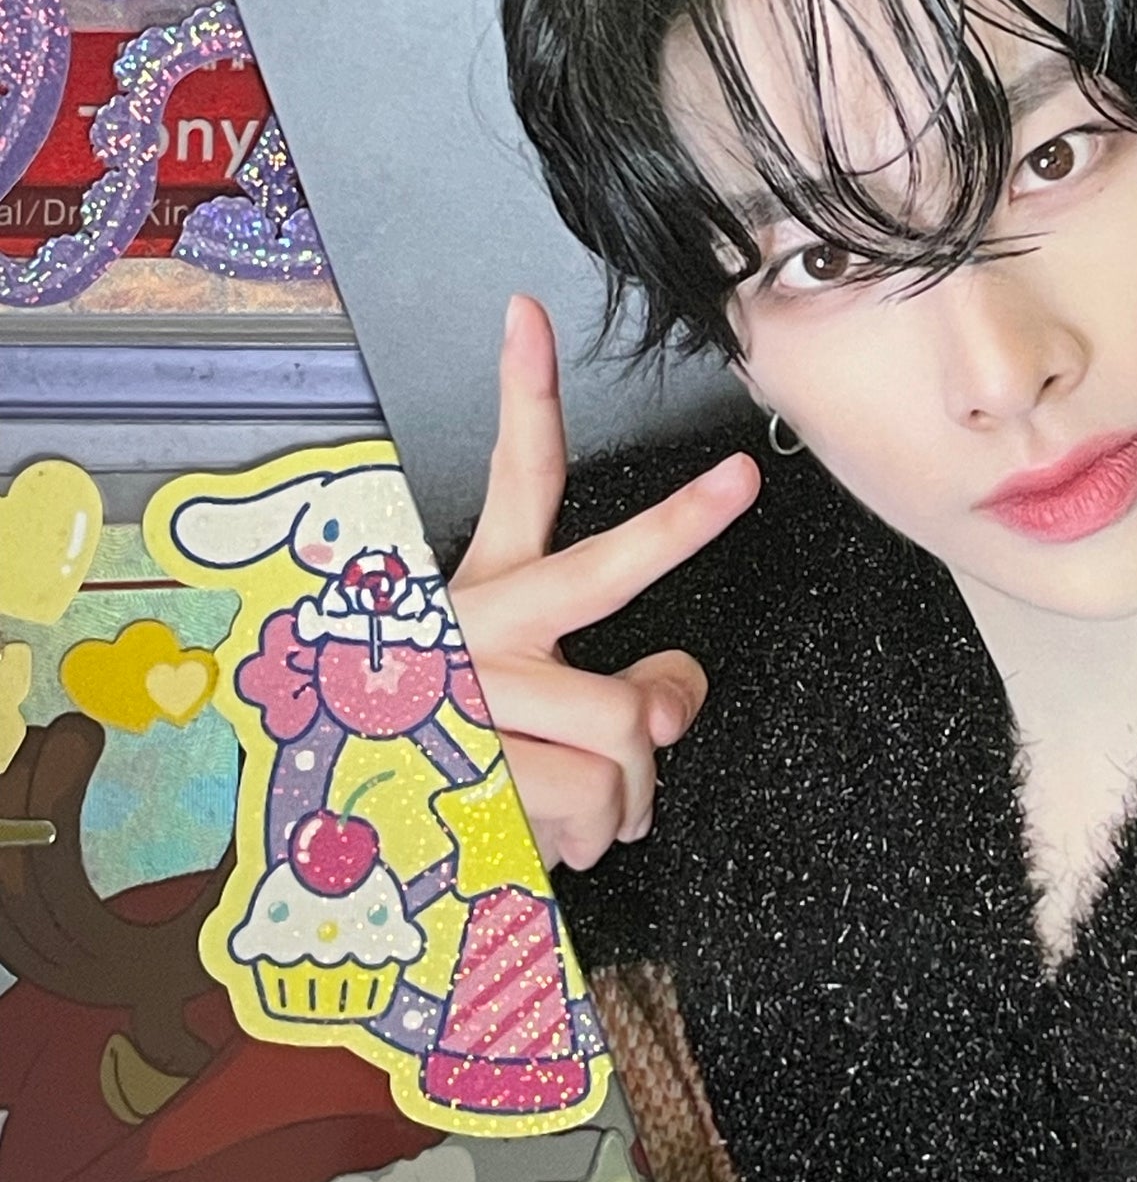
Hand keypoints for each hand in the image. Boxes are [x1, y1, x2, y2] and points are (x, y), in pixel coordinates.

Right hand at [448, 297, 757, 871]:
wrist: (353, 866)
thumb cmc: (457, 777)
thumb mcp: (540, 717)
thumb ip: (621, 692)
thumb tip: (672, 699)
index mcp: (483, 599)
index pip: (508, 485)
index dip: (521, 394)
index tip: (527, 315)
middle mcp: (471, 631)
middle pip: (600, 575)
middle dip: (680, 524)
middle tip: (738, 479)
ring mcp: (472, 697)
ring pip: (627, 722)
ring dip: (632, 788)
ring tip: (591, 809)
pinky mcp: (477, 772)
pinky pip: (599, 798)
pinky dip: (600, 835)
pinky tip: (554, 840)